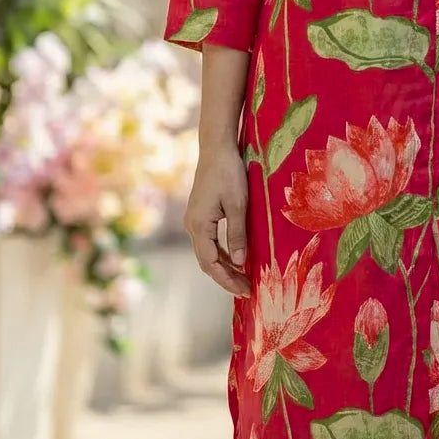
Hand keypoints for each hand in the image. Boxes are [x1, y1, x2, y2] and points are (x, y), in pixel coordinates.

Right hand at [184, 143, 250, 297]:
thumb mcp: (238, 205)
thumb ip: (237, 234)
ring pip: (208, 252)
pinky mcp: (200, 214)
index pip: (211, 264)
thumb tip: (241, 263)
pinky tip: (236, 257)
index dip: (227, 280)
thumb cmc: (229, 173)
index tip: (246, 291)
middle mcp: (192, 226)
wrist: (216, 147)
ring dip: (225, 266)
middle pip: (207, 261)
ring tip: (243, 278)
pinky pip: (209, 241)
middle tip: (247, 290)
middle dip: (226, 277)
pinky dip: (222, 252)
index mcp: (199, 226)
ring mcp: (194, 220)